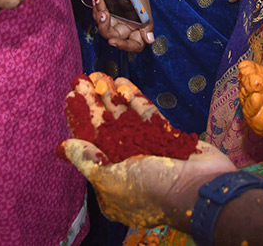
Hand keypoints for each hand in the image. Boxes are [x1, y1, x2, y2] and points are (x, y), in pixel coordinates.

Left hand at [60, 75, 236, 228]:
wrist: (199, 189)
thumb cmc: (152, 188)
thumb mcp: (111, 178)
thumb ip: (87, 160)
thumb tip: (63, 147)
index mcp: (110, 178)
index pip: (88, 143)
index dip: (79, 118)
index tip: (71, 95)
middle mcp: (126, 163)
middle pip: (105, 126)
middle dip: (94, 102)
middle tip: (83, 78)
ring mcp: (148, 148)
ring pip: (125, 117)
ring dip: (112, 96)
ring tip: (102, 74)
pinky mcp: (166, 136)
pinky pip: (147, 114)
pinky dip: (135, 98)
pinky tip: (124, 82)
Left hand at [92, 0, 153, 52]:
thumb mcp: (141, 0)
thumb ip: (146, 22)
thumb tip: (150, 40)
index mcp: (140, 22)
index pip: (135, 43)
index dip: (125, 45)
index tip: (113, 41)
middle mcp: (128, 21)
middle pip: (116, 36)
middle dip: (106, 27)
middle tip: (103, 15)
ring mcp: (116, 15)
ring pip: (104, 26)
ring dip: (100, 14)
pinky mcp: (105, 8)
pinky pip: (98, 15)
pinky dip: (97, 7)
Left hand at [238, 34, 262, 136]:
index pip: (258, 123)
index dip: (252, 112)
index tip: (256, 96)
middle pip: (250, 106)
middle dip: (247, 93)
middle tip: (255, 81)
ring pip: (250, 89)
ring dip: (245, 81)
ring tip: (252, 72)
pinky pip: (256, 74)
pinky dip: (248, 70)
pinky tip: (248, 65)